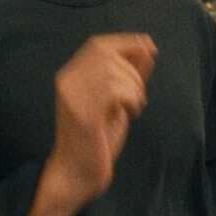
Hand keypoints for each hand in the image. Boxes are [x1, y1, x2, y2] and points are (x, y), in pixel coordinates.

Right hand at [26, 34, 155, 215]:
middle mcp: (66, 80)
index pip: (98, 44)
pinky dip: (132, 99)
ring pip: (114, 72)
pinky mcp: (82, 113)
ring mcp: (72, 96)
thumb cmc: (98, 138)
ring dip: (134, 88)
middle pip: (108, 54)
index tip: (149, 47)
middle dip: (133, 69)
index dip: (126, 42)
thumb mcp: (117, 100)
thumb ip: (129, 75)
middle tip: (138, 95)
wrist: (77, 173)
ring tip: (134, 108)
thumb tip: (147, 48)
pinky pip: (115, 90)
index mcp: (69, 75)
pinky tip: (131, 113)